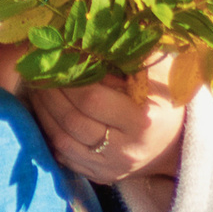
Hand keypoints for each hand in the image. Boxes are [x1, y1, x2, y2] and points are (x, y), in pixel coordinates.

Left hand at [26, 59, 187, 185]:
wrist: (175, 144)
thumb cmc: (165, 100)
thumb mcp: (158, 74)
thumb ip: (130, 56)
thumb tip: (92, 35)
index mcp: (142, 121)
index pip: (92, 100)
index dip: (68, 80)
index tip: (56, 62)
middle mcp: (126, 149)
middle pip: (73, 121)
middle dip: (49, 96)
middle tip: (37, 73)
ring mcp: (112, 167)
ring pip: (63, 142)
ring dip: (43, 114)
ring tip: (37, 91)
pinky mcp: (101, 176)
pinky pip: (65, 157)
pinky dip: (50, 134)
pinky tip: (46, 114)